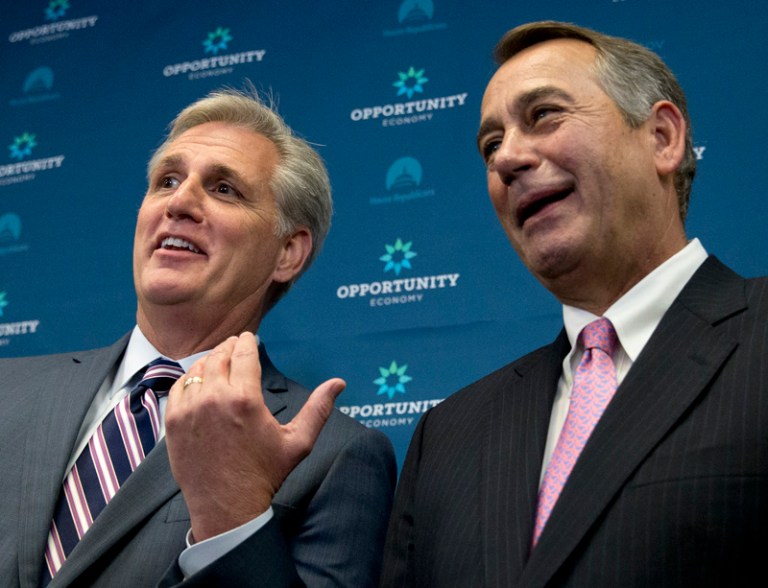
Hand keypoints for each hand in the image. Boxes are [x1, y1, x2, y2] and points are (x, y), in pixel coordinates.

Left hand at [165, 332, 345, 540]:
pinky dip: (189, 380)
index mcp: (246, 399)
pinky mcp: (174, 422)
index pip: (244, 353)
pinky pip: (179, 388)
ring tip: (218, 361)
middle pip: (219, 356)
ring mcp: (191, 409)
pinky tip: (198, 381)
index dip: (247, 341)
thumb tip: (339, 383)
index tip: (249, 336)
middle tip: (234, 345)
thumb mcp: (298, 442)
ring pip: (198, 370)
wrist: (227, 506)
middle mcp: (215, 398)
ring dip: (209, 361)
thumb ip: (318, 409)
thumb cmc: (264, 474)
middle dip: (229, 347)